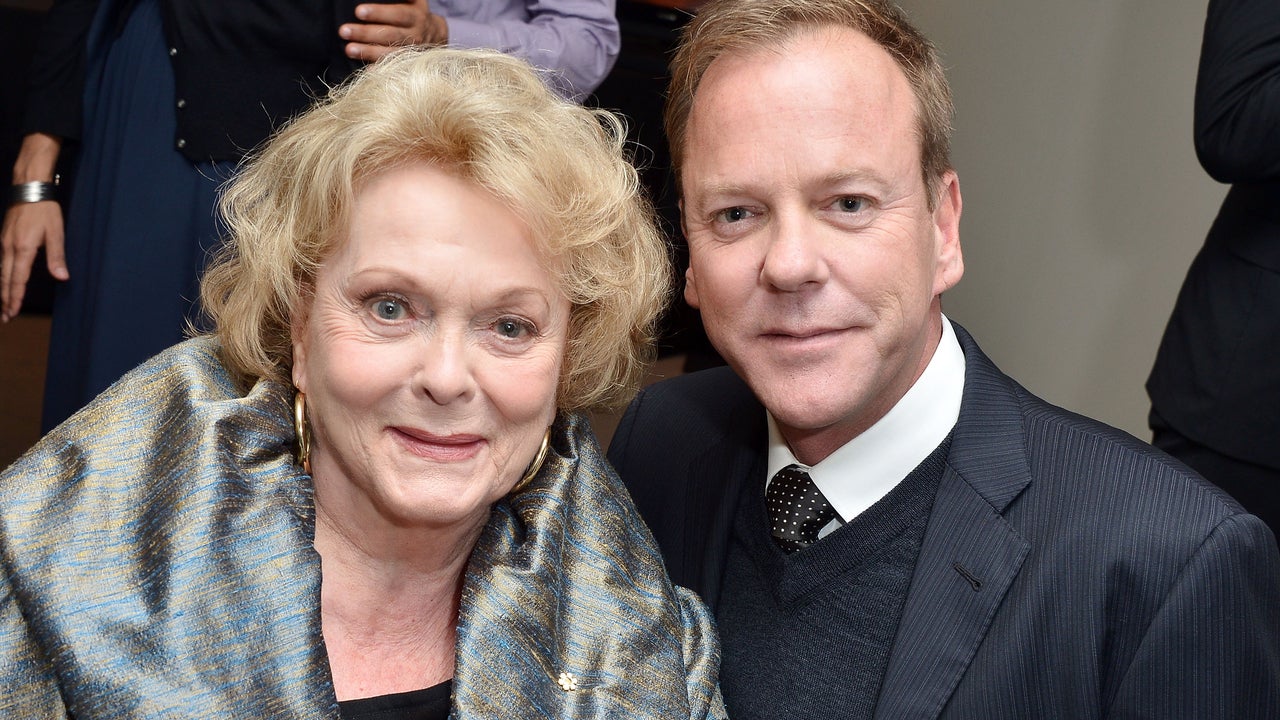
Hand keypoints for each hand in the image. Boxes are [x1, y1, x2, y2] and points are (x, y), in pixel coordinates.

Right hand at [2, 132, 66, 321]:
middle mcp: (8, 248)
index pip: (18, 280)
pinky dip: (1, 277)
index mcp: (22, 249)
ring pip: (0, 272)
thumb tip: (62, 277)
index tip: (13, 312)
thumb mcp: (56, 233)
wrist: (28, 189)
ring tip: (3, 306)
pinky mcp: (3, 238)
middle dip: (5, 300)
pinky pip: (0, 263)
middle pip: (5, 280)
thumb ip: (57, 257)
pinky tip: (3, 283)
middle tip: (6, 318)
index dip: (15, 298)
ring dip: (1, 290)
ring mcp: (3, 242)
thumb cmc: (45, 210)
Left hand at [340, 0, 447, 62]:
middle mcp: (415, 35)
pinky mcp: (408, 65)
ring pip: (390, 53)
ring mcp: (412, 52)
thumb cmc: (414, 13)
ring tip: (349, 49)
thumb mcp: (414, 1)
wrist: (435, 35)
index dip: (379, 13)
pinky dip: (379, 70)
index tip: (358, 11)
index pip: (397, 14)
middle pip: (390, 35)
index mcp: (415, 16)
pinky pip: (393, 69)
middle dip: (366, 33)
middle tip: (344, 31)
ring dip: (368, 52)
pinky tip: (365, 71)